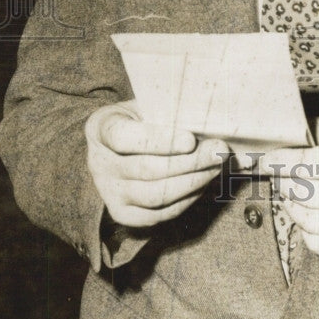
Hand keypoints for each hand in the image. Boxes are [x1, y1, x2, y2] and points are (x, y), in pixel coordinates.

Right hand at [85, 101, 231, 227]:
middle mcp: (99, 164)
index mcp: (101, 129)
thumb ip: (169, 110)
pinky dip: (185, 200)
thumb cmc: (141, 119)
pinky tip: (203, 183)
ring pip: (155, 195)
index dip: (158, 140)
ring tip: (216, 167)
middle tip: (218, 152)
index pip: (124, 138)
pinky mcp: (123, 214)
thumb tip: (206, 119)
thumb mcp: (147, 104)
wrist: (119, 145)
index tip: (191, 139)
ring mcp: (108, 192)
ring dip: (193, 182)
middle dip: (190, 163)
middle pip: (147, 170)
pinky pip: (158, 214)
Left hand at [259, 114, 318, 261]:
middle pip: (309, 192)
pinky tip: (306, 213)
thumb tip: (286, 134)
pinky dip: (304, 228)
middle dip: (285, 182)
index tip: (265, 159)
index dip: (284, 161)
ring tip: (289, 193)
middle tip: (278, 175)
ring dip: (291, 205)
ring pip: (310, 220)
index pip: (315, 162)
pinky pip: (318, 244)